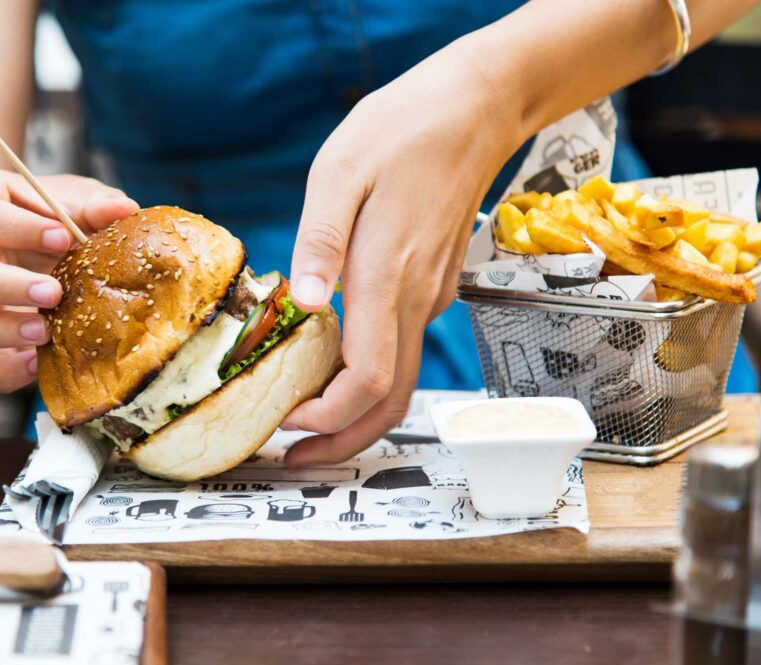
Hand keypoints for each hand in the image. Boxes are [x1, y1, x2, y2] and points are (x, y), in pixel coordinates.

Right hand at [0, 170, 138, 391]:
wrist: (57, 255)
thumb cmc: (61, 219)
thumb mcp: (79, 204)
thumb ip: (95, 206)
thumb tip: (123, 208)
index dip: (8, 225)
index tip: (61, 236)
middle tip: (52, 293)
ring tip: (43, 332)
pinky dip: (0, 370)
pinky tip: (37, 363)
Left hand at [283, 41, 521, 464]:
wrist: (474, 108)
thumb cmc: (401, 130)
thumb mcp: (338, 172)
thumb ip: (319, 241)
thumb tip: (304, 302)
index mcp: (388, 276)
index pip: (367, 379)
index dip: (328, 418)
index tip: (286, 425)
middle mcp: (416, 299)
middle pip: (391, 401)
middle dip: (344, 441)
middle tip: (295, 460)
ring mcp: (430, 296)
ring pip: (400, 381)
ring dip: (355, 416)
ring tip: (304, 424)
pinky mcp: (432, 286)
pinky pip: (401, 350)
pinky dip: (367, 379)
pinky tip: (328, 368)